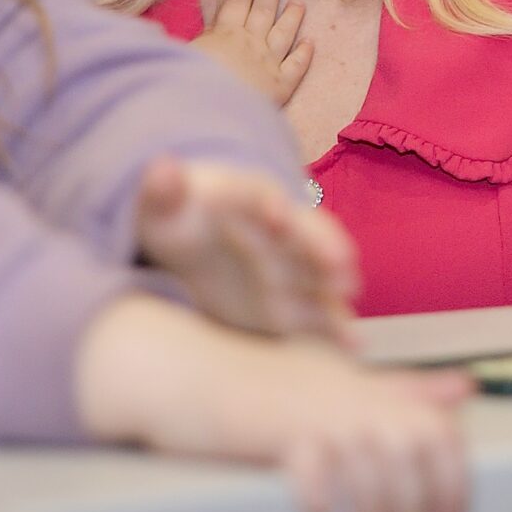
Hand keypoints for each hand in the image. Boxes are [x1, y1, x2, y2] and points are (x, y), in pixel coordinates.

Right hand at [74, 295, 471, 511]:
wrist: (196, 372)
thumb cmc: (268, 385)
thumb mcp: (344, 382)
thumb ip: (403, 391)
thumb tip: (463, 389)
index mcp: (372, 390)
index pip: (438, 433)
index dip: (452, 484)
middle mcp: (351, 397)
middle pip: (409, 457)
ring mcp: (314, 410)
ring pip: (367, 468)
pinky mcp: (275, 426)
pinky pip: (309, 462)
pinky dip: (317, 493)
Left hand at [133, 157, 357, 340]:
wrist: (190, 253)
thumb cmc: (176, 221)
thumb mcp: (160, 206)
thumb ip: (161, 191)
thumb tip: (164, 167)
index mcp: (248, 199)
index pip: (261, 199)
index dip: (269, 208)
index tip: (276, 218)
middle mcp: (280, 230)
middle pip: (306, 234)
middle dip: (322, 246)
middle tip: (338, 261)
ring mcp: (291, 268)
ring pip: (321, 274)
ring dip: (335, 283)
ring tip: (346, 295)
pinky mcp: (293, 305)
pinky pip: (320, 315)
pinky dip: (337, 328)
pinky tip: (351, 344)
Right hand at [192, 0, 312, 104]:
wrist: (212, 114)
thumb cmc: (192, 84)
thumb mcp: (186, 54)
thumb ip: (197, 39)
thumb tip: (205, 28)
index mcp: (225, 34)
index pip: (236, 6)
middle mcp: (251, 43)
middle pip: (263, 13)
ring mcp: (269, 63)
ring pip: (284, 33)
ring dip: (292, 16)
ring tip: (298, 3)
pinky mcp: (282, 85)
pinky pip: (297, 65)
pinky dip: (305, 53)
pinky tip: (310, 42)